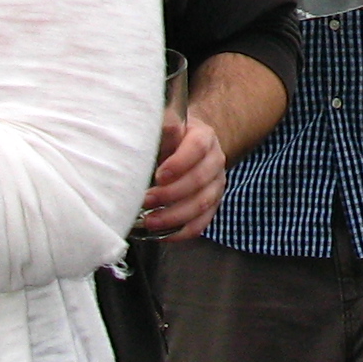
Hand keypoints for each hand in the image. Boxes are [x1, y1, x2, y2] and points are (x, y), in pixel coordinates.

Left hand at [137, 111, 229, 238]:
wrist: (190, 145)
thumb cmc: (173, 138)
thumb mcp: (168, 127)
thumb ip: (162, 128)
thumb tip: (153, 128)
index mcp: (204, 137)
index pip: (197, 148)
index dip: (179, 163)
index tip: (159, 175)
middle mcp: (215, 161)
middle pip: (199, 179)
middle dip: (171, 194)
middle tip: (146, 200)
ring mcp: (216, 184)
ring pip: (202, 204)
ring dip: (175, 216)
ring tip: (150, 221)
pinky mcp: (213, 204)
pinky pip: (202, 222)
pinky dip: (182, 231)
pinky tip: (163, 234)